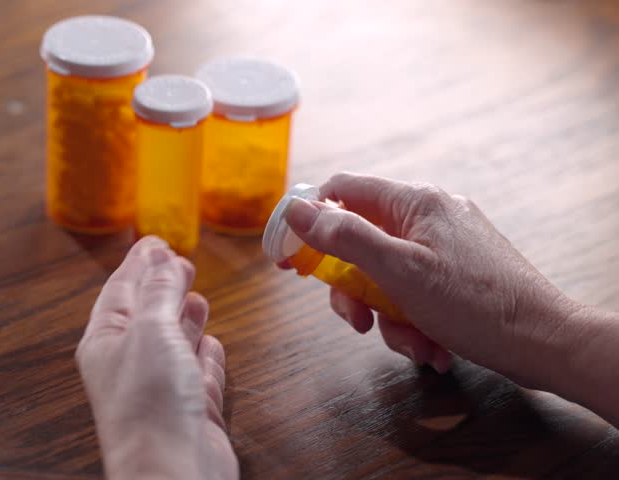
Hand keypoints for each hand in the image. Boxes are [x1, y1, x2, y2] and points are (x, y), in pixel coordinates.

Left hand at [76, 237, 237, 479]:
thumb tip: (163, 260)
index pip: (121, 290)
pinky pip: (197, 373)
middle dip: (162, 286)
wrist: (172, 469)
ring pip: (173, 342)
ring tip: (195, 295)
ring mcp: (161, 388)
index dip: (139, 263)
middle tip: (178, 260)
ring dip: (183, 317)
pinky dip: (204, 356)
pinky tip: (210, 343)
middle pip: (146, 314)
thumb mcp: (151, 328)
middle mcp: (130, 364)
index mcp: (106, 342)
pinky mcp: (191, 410)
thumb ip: (159, 292)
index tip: (155, 241)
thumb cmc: (149, 401)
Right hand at [283, 172, 578, 383]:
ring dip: (390, 318)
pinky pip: (415, 291)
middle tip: (357, 322)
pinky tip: (434, 348)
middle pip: (361, 242)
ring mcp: (446, 244)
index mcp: (415, 202)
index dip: (309, 222)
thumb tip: (297, 209)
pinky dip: (415, 322)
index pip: (342, 191)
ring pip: (387, 275)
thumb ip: (345, 237)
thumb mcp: (399, 271)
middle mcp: (429, 215)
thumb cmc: (475, 304)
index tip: (290, 260)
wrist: (547, 342)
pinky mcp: (459, 272)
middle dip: (356, 290)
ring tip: (416, 346)